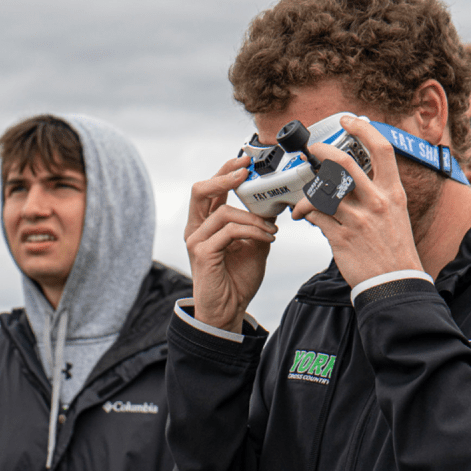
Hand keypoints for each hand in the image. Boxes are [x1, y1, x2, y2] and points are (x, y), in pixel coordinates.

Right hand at [185, 156, 276, 331]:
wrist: (228, 311)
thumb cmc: (237, 279)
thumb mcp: (253, 245)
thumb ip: (257, 223)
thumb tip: (274, 202)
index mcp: (206, 223)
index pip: (211, 189)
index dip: (225, 170)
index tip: (245, 160)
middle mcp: (196, 229)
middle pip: (201, 190)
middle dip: (225, 176)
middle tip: (246, 170)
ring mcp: (196, 240)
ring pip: (223, 212)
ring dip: (253, 218)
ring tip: (271, 229)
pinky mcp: (202, 253)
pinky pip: (229, 231)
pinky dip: (251, 231)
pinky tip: (267, 239)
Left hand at [291, 115, 422, 287]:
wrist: (395, 284)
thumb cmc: (394, 249)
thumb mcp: (396, 214)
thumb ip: (376, 194)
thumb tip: (348, 179)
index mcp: (393, 193)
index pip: (382, 149)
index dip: (363, 129)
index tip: (349, 120)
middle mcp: (376, 202)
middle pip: (342, 163)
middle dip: (321, 151)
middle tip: (312, 149)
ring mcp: (358, 219)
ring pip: (321, 190)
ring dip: (306, 193)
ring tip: (302, 201)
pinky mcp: (341, 237)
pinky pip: (314, 215)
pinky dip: (305, 213)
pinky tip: (304, 217)